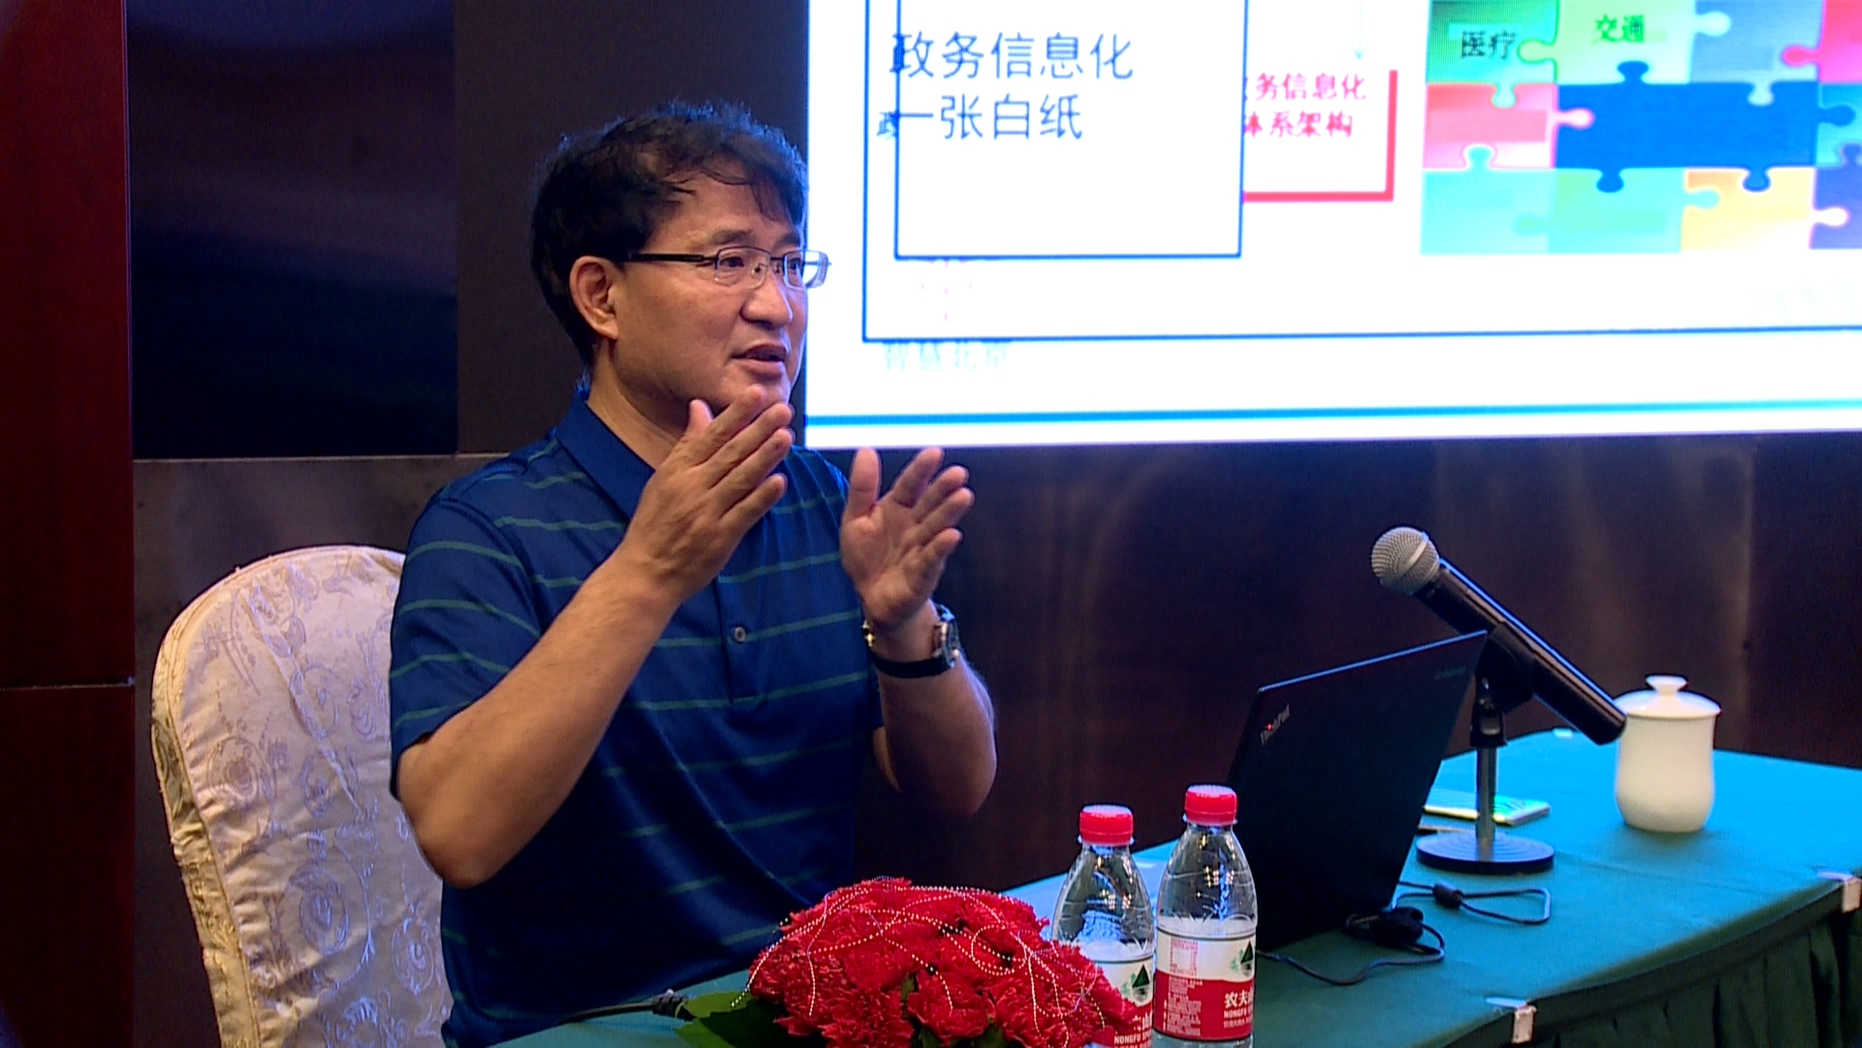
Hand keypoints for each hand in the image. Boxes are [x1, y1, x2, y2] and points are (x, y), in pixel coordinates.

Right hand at [611, 388, 792, 605]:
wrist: (646, 571)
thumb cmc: (654, 522)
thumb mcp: (664, 477)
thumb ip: (688, 444)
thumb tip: (700, 407)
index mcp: (678, 470)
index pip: (711, 436)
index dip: (735, 414)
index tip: (756, 394)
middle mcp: (693, 487)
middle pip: (731, 453)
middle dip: (759, 429)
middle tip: (783, 410)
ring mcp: (708, 513)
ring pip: (741, 479)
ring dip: (765, 457)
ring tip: (786, 436)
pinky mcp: (721, 538)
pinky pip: (745, 513)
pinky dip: (763, 497)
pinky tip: (780, 481)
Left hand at [841, 447, 974, 634]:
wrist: (871, 599)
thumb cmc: (867, 557)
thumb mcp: (854, 520)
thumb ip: (862, 488)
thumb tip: (866, 450)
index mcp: (897, 509)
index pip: (910, 485)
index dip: (921, 470)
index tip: (935, 452)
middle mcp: (914, 525)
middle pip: (930, 503)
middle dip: (943, 489)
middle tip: (958, 473)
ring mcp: (921, 548)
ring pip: (936, 527)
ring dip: (949, 512)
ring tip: (963, 496)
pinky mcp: (923, 573)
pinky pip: (932, 558)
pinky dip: (941, 547)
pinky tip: (952, 535)